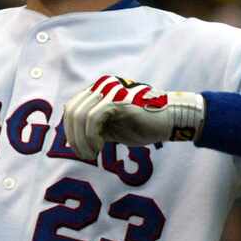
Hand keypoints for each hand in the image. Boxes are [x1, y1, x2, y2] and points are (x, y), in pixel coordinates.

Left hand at [63, 75, 204, 159]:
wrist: (170, 120)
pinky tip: (100, 147)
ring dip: (82, 140)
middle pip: (72, 111)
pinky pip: (93, 118)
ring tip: (92, 153)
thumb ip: (92, 129)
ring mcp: (110, 90)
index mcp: (98, 90)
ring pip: (80, 115)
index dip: (70, 131)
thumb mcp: (111, 127)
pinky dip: (91, 136)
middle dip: (73, 137)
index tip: (78, 150)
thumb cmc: (143, 125)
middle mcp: (102, 86)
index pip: (72, 107)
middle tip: (85, 155)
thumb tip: (70, 141)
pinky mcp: (118, 99)